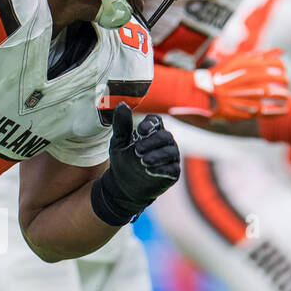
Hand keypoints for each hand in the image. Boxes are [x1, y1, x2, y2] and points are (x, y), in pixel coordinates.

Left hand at [91, 103, 180, 224]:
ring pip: (170, 152)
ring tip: (142, 162)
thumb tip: (122, 104)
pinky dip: (162, 169)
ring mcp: (170, 158)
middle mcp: (164, 143)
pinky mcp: (172, 173)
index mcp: (152, 132)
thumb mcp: (118, 142)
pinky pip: (172, 168)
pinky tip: (150, 171)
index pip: (156, 121)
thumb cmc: (123, 160)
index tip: (139, 131)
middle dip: (151, 142)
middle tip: (137, 151)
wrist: (124, 186)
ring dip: (156, 156)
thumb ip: (121, 124)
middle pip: (165, 136)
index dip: (150, 124)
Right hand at [195, 48, 288, 119]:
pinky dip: (276, 112)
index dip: (280, 66)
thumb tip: (281, 51)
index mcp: (242, 65)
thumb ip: (260, 55)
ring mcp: (239, 94)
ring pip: (267, 95)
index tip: (283, 70)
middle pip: (271, 78)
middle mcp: (241, 79)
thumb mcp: (238, 60)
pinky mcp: (239, 109)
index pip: (270, 63)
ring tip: (287, 97)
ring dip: (281, 96)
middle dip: (283, 80)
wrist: (201, 92)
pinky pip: (262, 111)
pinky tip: (284, 110)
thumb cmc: (223, 74)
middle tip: (287, 83)